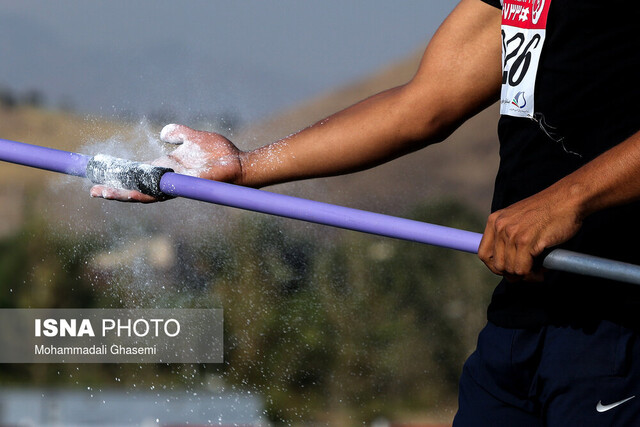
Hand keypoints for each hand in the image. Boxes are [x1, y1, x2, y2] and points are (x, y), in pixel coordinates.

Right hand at [90, 124, 243, 202]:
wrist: (239, 163)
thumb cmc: (220, 153)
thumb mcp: (194, 137)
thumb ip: (178, 133)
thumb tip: (163, 133)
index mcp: (168, 168)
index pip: (138, 173)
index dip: (121, 174)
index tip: (101, 174)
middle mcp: (168, 179)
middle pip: (136, 187)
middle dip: (115, 190)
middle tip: (93, 191)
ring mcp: (175, 185)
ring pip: (143, 193)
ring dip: (122, 194)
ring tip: (102, 194)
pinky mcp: (183, 187)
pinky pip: (160, 192)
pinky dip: (143, 193)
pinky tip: (128, 194)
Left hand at [478, 186, 584, 281]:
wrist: (569, 198)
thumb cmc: (549, 211)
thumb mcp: (519, 219)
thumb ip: (509, 235)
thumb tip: (507, 265)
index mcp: (495, 220)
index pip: (484, 254)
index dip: (496, 267)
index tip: (510, 270)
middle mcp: (500, 226)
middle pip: (497, 265)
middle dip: (513, 273)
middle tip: (529, 271)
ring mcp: (512, 234)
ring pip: (511, 269)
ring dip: (526, 275)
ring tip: (539, 269)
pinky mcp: (526, 241)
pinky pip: (523, 269)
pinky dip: (534, 275)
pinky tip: (543, 270)